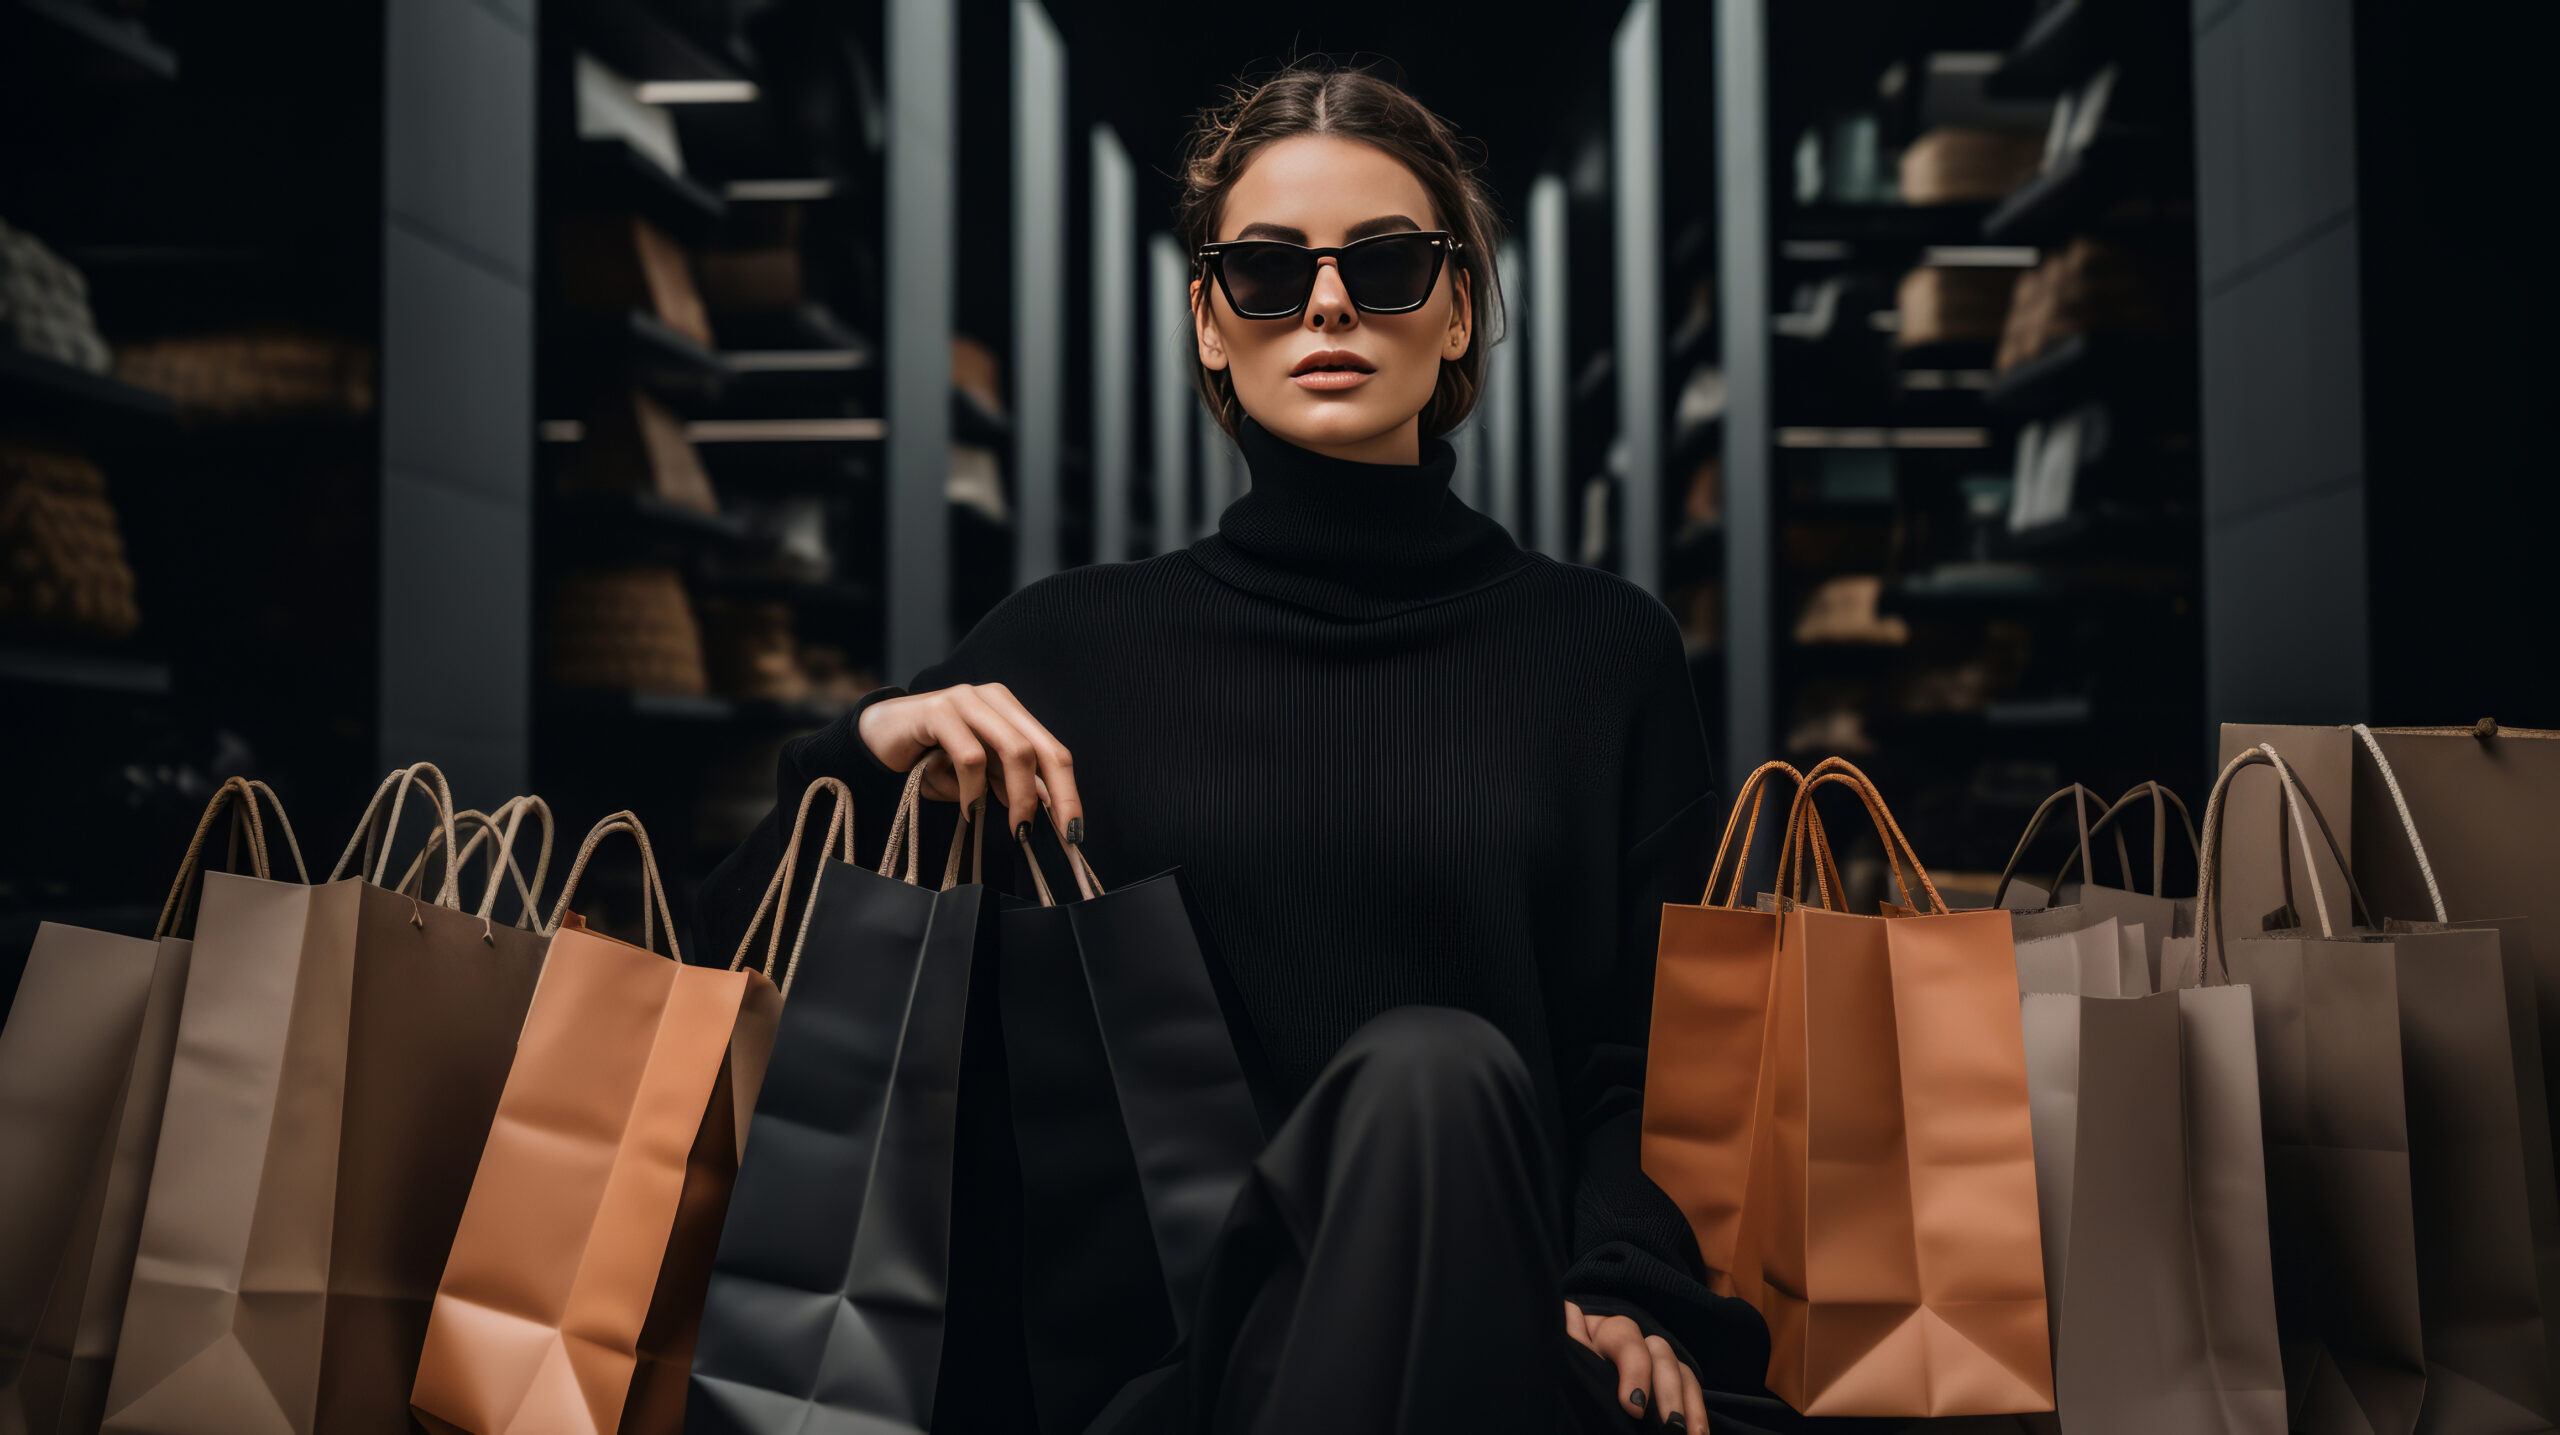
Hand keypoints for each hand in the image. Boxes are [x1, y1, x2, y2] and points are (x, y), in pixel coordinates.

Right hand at [857, 683, 1083, 845]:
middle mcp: (993, 698)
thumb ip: (1007, 783)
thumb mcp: (978, 774)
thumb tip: (1046, 810)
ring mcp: (966, 700)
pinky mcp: (937, 710)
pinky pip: (970, 756)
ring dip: (1017, 796)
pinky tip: (969, 809)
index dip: (1068, 791)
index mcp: (1010, 710)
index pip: (1052, 750)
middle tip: (1047, 835)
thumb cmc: (931, 756)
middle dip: (1054, 797)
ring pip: (1013, 750)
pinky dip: (974, 790)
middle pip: (1041, 749)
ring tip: (1013, 828)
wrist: (876, 738)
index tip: (1074, 831)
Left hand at [1566, 1300, 1704, 1429]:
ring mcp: (1655, 1360)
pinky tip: (1699, 1433)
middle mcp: (1634, 1340)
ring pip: (1680, 1371)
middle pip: (1660, 1353)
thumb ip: (1569, 1340)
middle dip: (1668, 1392)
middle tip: (1670, 1426)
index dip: (1635, 1370)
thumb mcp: (1566, 1356)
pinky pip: (1690, 1390)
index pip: (1625, 1338)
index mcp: (1602, 1331)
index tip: (1633, 1407)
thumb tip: (1569, 1312)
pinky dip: (1697, 1412)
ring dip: (1690, 1404)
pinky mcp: (1668, 1383)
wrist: (1567, 1394)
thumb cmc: (1567, 1370)